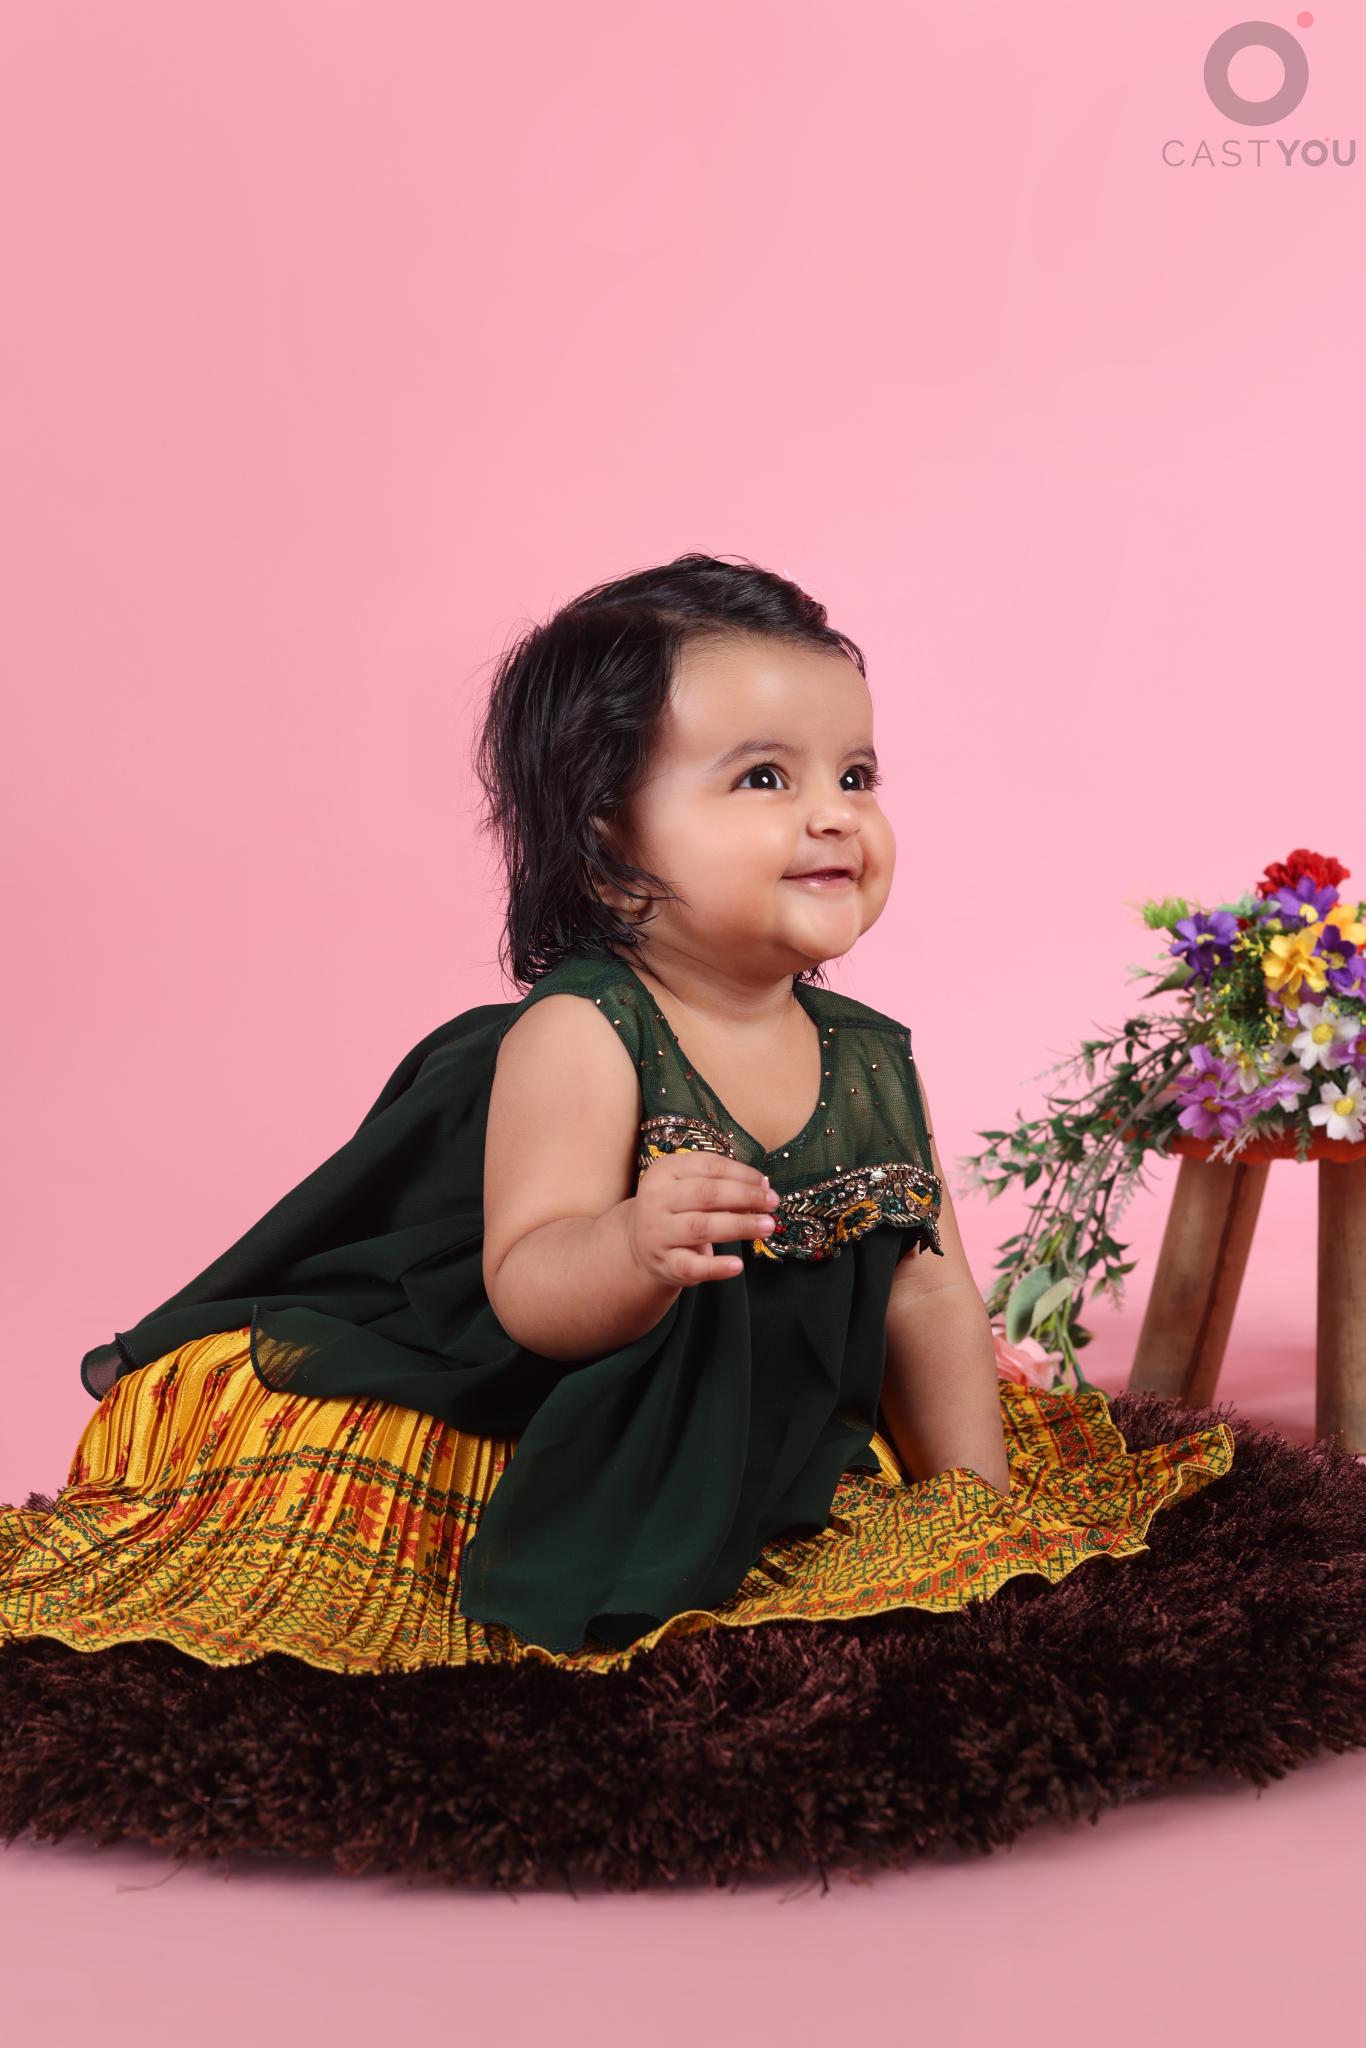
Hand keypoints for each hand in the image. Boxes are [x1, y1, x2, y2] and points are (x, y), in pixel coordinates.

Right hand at [625, 1151, 779, 1287]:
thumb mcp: (688, 1186)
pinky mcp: (665, 1263)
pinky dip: (716, 1267)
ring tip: (767, 1226)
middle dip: (745, 1197)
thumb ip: (720, 1182)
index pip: (709, 1166)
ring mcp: (659, 1233)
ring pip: (702, 1227)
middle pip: (707, 1194)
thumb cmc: (676, 1209)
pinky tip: (737, 1265)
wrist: (640, 1245)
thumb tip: (762, 1186)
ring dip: (740, 1226)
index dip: (741, 1174)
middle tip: (772, 1202)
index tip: (765, 1183)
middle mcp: (656, 1200)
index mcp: (664, 1171)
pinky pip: (692, 1266)